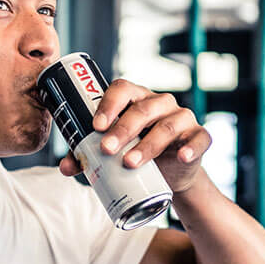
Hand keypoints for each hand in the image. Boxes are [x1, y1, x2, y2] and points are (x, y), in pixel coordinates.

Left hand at [57, 79, 210, 193]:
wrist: (168, 174)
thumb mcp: (111, 153)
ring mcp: (182, 118)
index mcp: (135, 99)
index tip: (95, 126)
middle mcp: (160, 103)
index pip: (122, 89)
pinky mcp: (199, 136)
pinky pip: (199, 138)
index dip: (109, 104)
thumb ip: (87, 155)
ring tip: (129, 163)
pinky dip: (191, 147)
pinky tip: (182, 156)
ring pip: (167, 125)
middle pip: (141, 109)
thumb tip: (65, 167)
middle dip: (122, 129)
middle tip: (106, 149)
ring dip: (148, 144)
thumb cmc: (135, 152)